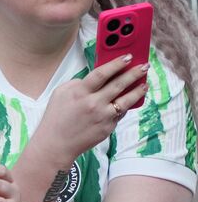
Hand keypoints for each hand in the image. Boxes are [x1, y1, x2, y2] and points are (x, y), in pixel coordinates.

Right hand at [31, 55, 147, 163]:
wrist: (55, 144)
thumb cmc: (55, 118)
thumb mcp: (59, 94)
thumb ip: (76, 83)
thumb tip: (94, 78)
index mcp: (79, 92)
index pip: (102, 73)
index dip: (117, 63)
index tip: (128, 57)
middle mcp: (93, 103)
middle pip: (119, 84)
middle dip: (134, 73)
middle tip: (144, 66)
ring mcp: (102, 116)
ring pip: (126, 100)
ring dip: (137, 90)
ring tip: (144, 84)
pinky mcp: (107, 128)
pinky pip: (120, 113)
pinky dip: (126, 106)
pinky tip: (131, 100)